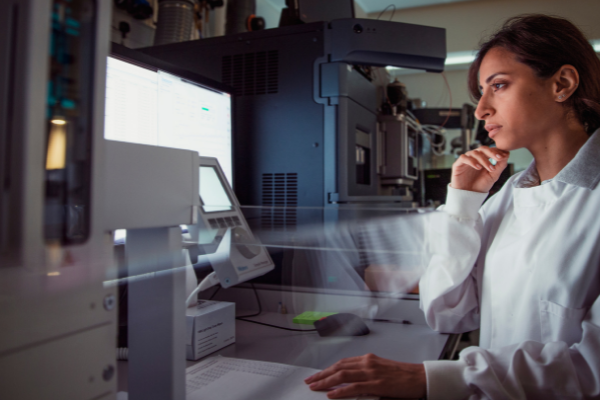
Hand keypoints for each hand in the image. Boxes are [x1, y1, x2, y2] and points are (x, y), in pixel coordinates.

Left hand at [304, 354, 425, 398]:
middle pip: (338, 368)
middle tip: (309, 381)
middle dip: (322, 375)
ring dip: (326, 382)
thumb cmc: (403, 376)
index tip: (317, 375)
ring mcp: (371, 373)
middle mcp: (367, 363)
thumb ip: (366, 373)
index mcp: (368, 359)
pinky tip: (331, 394)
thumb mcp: (381, 371)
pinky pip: (354, 387)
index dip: (327, 369)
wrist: (420, 378)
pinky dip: (341, 391)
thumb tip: (350, 382)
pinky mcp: (377, 384)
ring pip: (343, 375)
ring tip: (314, 387)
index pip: (342, 363)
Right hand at [451, 146, 509, 192]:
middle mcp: (474, 158)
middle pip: (482, 149)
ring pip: (474, 153)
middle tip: (499, 158)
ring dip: (484, 160)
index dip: (497, 151)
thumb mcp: (493, 176)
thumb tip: (507, 154)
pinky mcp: (458, 164)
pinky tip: (478, 167)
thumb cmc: (481, 186)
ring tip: (490, 168)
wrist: (470, 195)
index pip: (490, 150)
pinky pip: (463, 158)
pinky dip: (471, 161)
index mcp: (483, 159)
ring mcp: (466, 160)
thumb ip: (500, 165)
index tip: (504, 156)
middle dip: (491, 152)